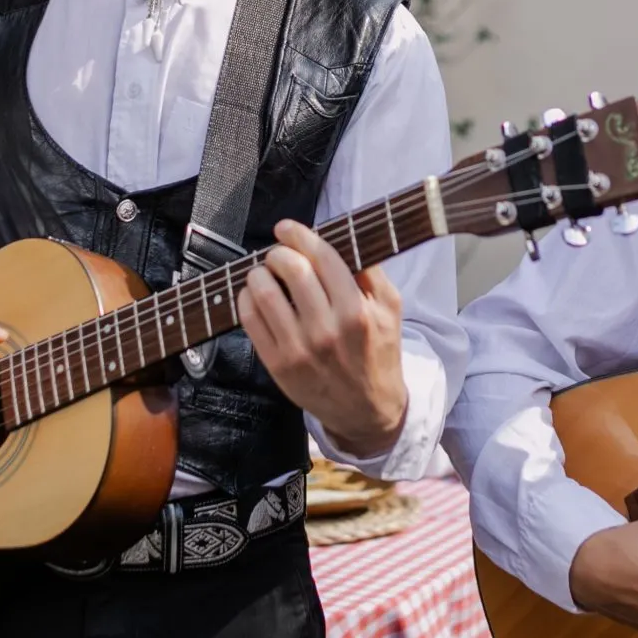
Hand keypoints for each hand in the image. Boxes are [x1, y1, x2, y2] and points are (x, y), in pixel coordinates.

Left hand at [235, 222, 406, 460]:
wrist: (366, 410)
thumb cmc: (378, 353)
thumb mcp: (389, 311)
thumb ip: (371, 273)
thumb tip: (343, 238)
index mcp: (356, 312)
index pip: (322, 258)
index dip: (300, 235)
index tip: (287, 227)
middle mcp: (326, 330)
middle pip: (291, 270)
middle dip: (279, 252)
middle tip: (279, 254)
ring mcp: (298, 349)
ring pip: (264, 292)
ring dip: (259, 273)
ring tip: (266, 274)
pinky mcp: (277, 365)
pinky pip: (250, 320)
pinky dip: (247, 299)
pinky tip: (256, 296)